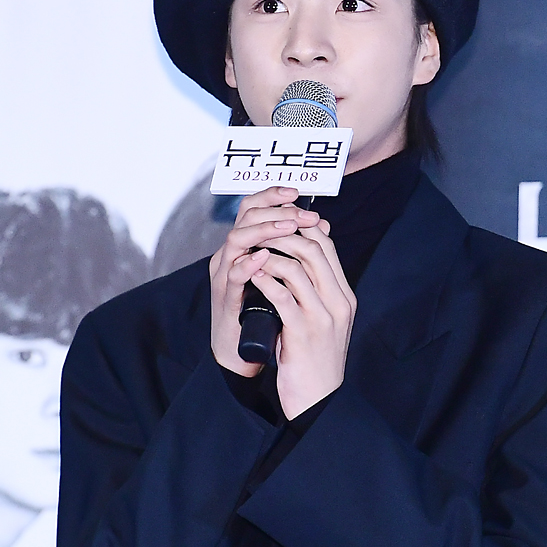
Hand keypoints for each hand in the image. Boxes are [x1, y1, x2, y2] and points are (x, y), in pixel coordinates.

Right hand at [209, 187, 325, 377]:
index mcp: (244, 248)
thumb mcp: (283, 276)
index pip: (253, 208)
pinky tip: (264, 257)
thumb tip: (321, 223)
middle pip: (244, 217)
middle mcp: (231, 256)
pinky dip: (247, 264)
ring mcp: (225, 276)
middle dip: (275, 210)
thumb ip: (296, 249)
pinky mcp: (225, 298)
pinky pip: (232, 275)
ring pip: (236, 239)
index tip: (297, 193)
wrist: (244, 354)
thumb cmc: (264, 314)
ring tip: (289, 228)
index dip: (272, 196)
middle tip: (302, 214)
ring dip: (264, 231)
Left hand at [249, 217, 356, 419]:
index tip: (278, 225)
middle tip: (261, 232)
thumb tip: (300, 264)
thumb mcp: (324, 322)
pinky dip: (265, 280)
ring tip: (252, 251)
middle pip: (314, 250)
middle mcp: (338, 302)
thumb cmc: (316, 360)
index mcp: (344, 297)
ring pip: (298, 268)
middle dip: (284, 234)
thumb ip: (318, 293)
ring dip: (271, 254)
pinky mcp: (303, 332)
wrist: (319, 399)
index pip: (327, 247)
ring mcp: (322, 317)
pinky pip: (282, 296)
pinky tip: (252, 275)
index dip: (301, 228)